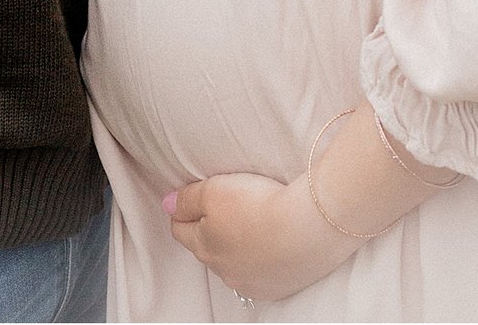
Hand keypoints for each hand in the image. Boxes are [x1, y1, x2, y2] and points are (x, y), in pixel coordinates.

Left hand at [165, 171, 351, 305]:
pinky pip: (263, 275)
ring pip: (236, 264)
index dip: (184, 212)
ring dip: (242, 247)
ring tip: (260, 225)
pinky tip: (279, 244)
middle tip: (232, 208)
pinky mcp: (277, 287)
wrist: (310, 227)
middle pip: (208, 248)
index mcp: (204, 245)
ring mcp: (250, 282)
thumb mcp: (215, 190)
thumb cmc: (262, 205)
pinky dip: (266, 261)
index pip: (180, 230)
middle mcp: (223, 270)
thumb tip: (168, 205)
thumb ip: (187, 199)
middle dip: (213, 230)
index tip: (193, 200)